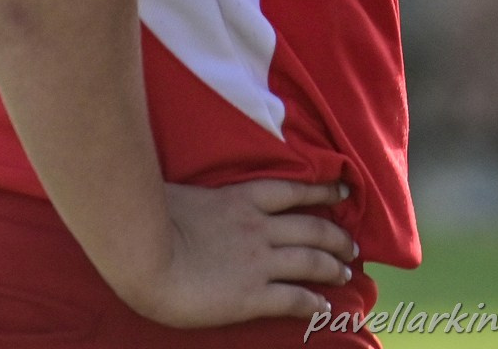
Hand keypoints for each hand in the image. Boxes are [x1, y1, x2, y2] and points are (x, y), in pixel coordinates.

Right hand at [119, 179, 356, 327]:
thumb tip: (195, 203)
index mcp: (242, 199)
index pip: (294, 191)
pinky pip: (294, 299)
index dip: (323, 192)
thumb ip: (203, 200)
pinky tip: (325, 307)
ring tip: (346, 273)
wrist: (144, 253)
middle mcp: (259, 228)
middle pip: (312, 228)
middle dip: (337, 237)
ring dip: (333, 267)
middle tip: (353, 245)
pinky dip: (314, 303)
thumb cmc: (151, 220)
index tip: (343, 193)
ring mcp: (259, 262)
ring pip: (311, 262)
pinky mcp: (252, 296)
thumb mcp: (184, 195)